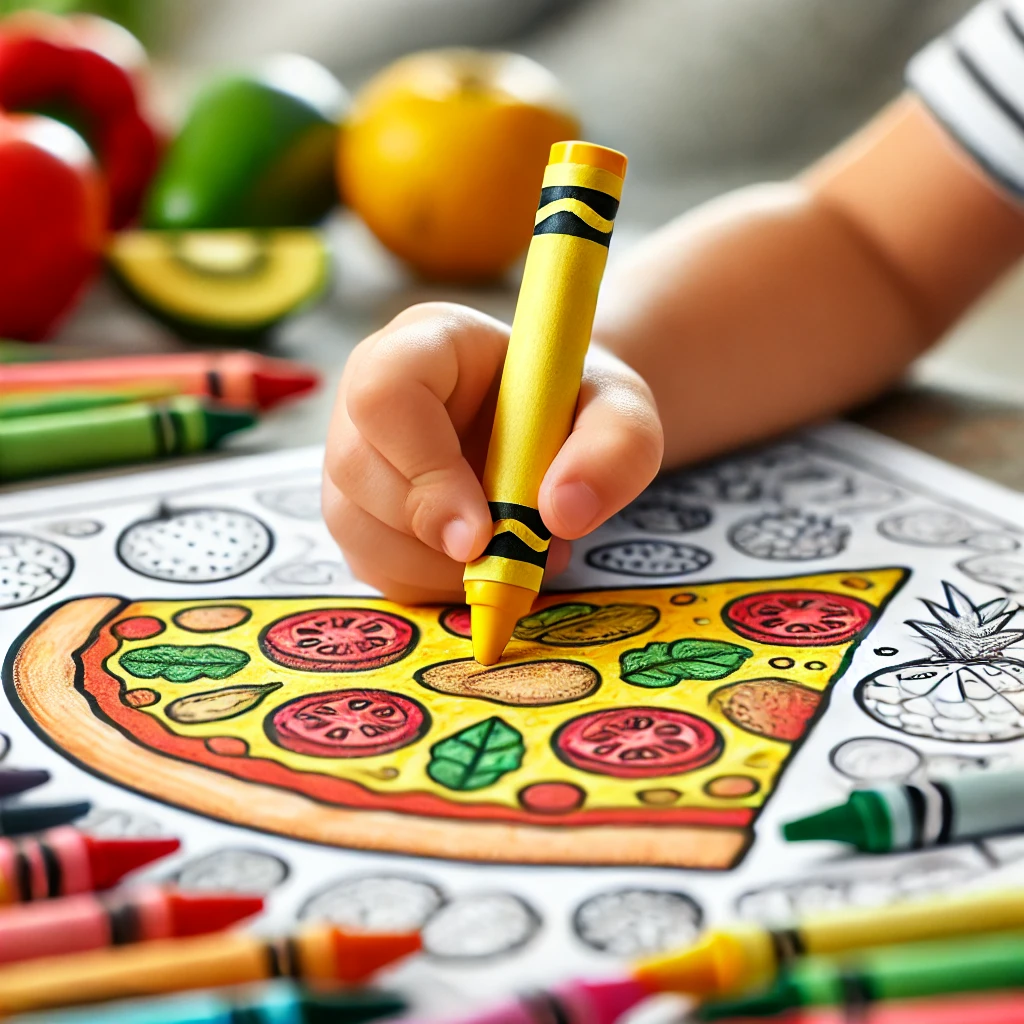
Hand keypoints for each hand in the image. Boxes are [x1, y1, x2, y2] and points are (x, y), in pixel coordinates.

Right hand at [323, 301, 663, 602]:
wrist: (554, 429)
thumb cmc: (575, 406)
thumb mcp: (622, 411)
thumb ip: (614, 449)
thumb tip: (562, 513)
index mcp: (427, 344)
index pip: (386, 392)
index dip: (424, 467)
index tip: (482, 529)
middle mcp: (369, 394)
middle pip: (356, 466)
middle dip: (432, 530)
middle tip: (511, 554)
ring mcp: (356, 456)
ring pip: (356, 526)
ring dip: (436, 566)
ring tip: (513, 556)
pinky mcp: (362, 512)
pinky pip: (373, 565)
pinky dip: (431, 585)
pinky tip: (485, 566)